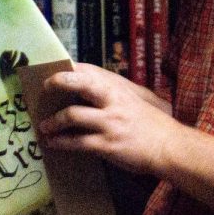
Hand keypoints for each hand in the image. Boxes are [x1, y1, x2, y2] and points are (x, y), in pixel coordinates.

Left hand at [37, 63, 182, 176]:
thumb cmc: (152, 123)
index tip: (53, 70)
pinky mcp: (107, 144)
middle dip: (58, 82)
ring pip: (72, 115)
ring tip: (44, 126)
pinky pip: (77, 142)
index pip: (88, 70)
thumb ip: (115, 92)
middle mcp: (112, 100)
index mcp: (118, 87)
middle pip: (79, 83)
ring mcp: (109, 122)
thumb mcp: (136, 98)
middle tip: (44, 88)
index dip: (68, 68)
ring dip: (53, 122)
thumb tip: (88, 89)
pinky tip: (53, 143)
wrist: (169, 146)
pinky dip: (61, 143)